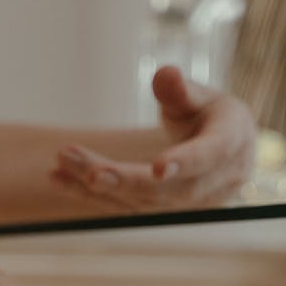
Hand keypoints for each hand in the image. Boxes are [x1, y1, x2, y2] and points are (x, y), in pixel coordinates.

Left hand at [51, 65, 255, 211]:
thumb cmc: (214, 118)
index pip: (206, 158)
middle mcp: (207, 184)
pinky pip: (120, 205)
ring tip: (60, 163)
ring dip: (94, 184)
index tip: (160, 168)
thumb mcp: (206, 97)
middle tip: (83, 167)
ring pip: (135, 200)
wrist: (225, 156)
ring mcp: (180, 205)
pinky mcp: (155, 211)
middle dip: (121, 179)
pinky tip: (58, 177)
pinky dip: (87, 192)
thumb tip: (165, 75)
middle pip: (162, 188)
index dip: (184, 163)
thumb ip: (183, 90)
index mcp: (228, 147)